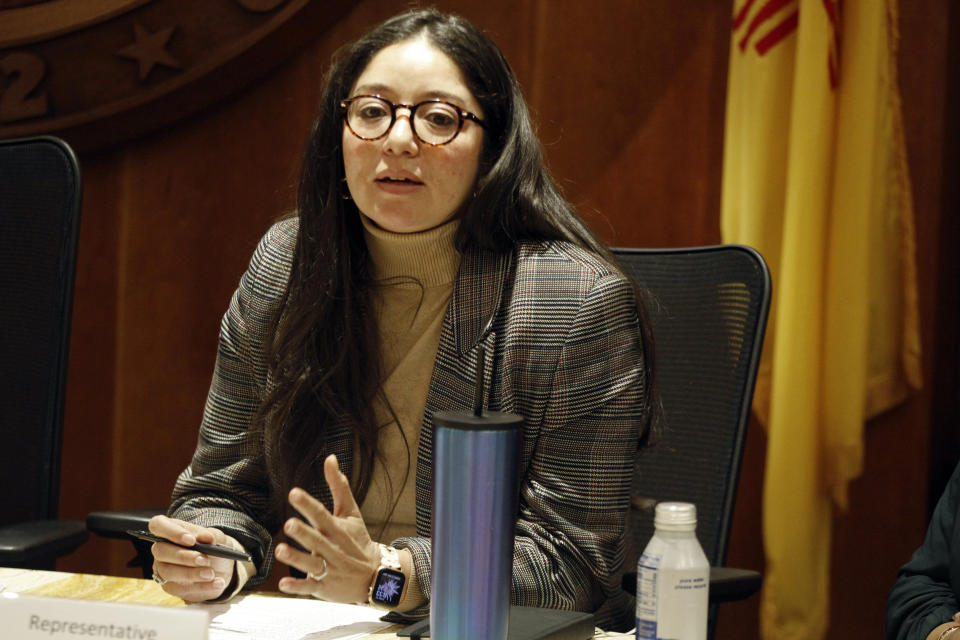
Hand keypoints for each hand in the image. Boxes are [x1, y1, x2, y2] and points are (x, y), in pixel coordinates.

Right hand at [148, 515, 235, 601]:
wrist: (222, 567)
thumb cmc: (214, 547)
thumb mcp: (217, 538)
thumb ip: (211, 536)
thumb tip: (206, 538)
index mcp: (171, 530)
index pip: (158, 525)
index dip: (172, 532)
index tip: (191, 540)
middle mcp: (162, 549)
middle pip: (161, 551)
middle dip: (184, 556)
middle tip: (204, 560)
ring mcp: (163, 568)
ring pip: (167, 572)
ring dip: (191, 573)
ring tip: (211, 574)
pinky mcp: (170, 586)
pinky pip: (180, 589)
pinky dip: (201, 586)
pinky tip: (216, 583)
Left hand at [275, 454, 379, 602]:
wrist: (375, 576)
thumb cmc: (358, 540)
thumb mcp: (351, 512)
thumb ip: (338, 486)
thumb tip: (329, 458)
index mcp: (337, 529)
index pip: (322, 514)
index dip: (308, 504)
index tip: (294, 493)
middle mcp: (332, 548)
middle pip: (316, 540)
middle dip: (303, 533)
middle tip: (289, 524)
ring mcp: (328, 569)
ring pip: (311, 564)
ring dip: (296, 559)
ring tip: (281, 550)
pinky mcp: (323, 587)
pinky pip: (309, 587)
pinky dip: (297, 587)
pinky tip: (283, 584)